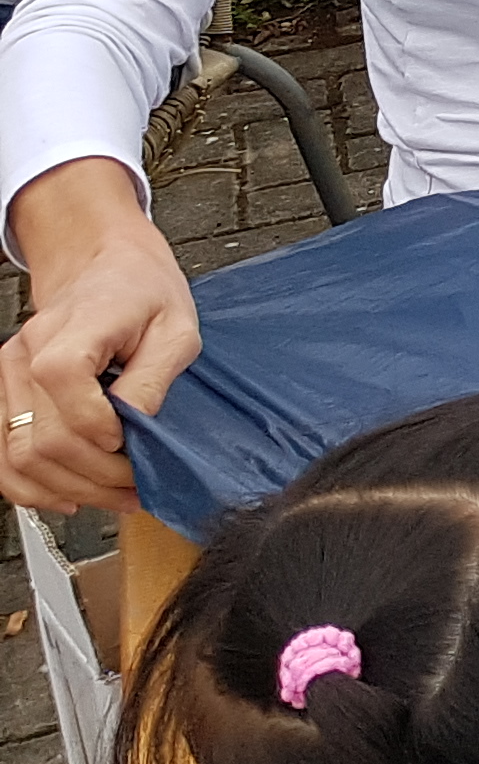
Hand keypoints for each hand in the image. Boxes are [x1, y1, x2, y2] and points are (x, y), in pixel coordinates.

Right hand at [0, 160, 199, 511]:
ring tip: (112, 496)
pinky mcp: (6, 393)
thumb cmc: (143, 292)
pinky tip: (68, 494)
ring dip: (67, 488)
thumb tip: (136, 429)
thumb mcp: (177, 328)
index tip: (135, 446)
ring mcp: (8, 377)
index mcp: (68, 338)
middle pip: (44, 442)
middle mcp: (25, 358)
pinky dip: (32, 485)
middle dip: (95, 476)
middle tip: (136, 487)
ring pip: (18, 457)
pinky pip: (2, 453)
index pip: (69, 406)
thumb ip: (154, 380)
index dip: (104, 438)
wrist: (106, 267)